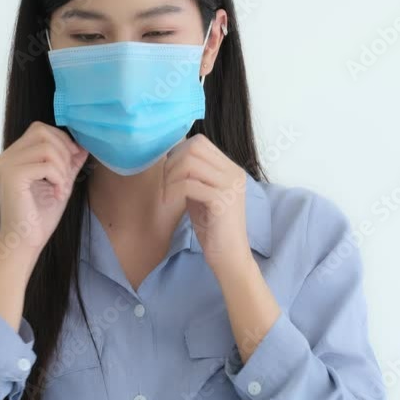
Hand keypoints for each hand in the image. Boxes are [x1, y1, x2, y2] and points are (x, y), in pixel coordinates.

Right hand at [0, 121, 87, 262]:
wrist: (25, 242)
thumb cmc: (39, 217)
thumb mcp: (60, 182)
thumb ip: (68, 163)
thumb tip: (83, 146)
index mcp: (13, 156)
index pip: (39, 129)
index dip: (61, 140)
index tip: (73, 160)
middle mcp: (5, 157)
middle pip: (42, 131)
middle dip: (64, 150)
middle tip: (67, 175)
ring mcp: (6, 165)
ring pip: (46, 147)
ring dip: (62, 167)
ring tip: (62, 187)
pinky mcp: (12, 176)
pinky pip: (45, 165)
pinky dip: (59, 178)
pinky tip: (58, 194)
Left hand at [162, 134, 249, 269]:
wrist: (230, 257)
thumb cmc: (213, 228)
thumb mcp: (202, 194)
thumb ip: (193, 175)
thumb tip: (172, 158)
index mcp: (231, 169)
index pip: (200, 142)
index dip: (178, 153)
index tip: (169, 174)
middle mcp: (234, 172)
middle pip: (194, 147)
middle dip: (172, 163)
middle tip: (166, 184)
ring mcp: (230, 185)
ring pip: (190, 163)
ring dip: (171, 178)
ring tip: (167, 195)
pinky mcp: (222, 200)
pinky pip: (189, 184)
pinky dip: (173, 191)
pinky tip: (169, 203)